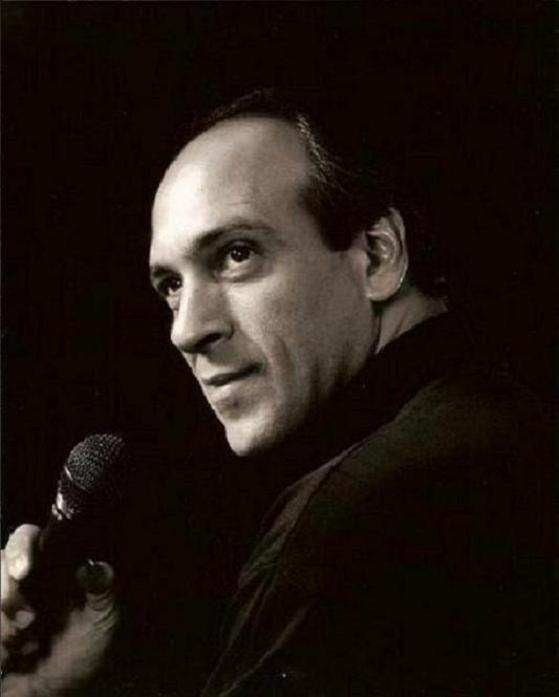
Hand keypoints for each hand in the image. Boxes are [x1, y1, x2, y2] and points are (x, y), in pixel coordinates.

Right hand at [1, 525, 117, 696]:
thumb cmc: (84, 655)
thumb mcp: (103, 620)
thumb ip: (102, 589)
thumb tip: (96, 567)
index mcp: (51, 569)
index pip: (28, 539)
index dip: (20, 548)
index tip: (23, 570)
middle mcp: (22, 583)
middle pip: (0, 564)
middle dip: (8, 595)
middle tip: (29, 623)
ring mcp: (4, 608)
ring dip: (3, 628)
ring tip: (25, 647)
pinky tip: (11, 659)